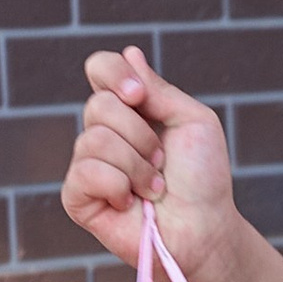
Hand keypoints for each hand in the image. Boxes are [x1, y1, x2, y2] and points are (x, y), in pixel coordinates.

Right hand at [63, 47, 238, 276]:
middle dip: (141, 134)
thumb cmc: (203, 179)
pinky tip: (131, 203)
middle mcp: (104, 132)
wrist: (205, 228)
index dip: (114, 74)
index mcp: (129, 110)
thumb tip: (129, 53)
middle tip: (162, 161)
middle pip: (99, 105)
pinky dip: (119, 186)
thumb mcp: (193, 121)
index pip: (100, 69)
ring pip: (95, 139)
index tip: (140, 96)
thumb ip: (159, 89)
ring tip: (154, 187)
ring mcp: (88, 164)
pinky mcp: (77, 197)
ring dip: (137, 166)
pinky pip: (85, 172)